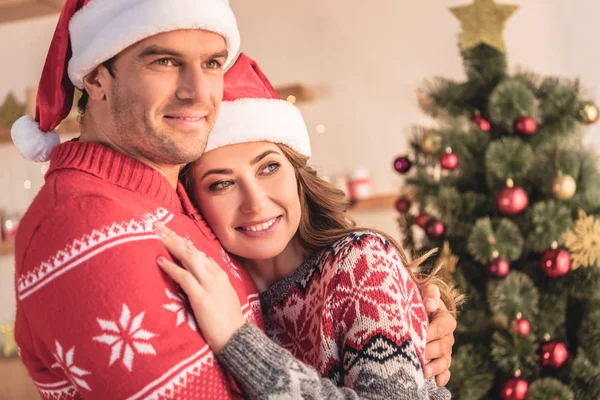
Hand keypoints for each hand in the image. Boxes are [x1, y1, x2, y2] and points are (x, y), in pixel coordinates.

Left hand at [154, 222, 245, 354]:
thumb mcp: (221, 297)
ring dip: (171, 245)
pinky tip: (160, 261)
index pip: (199, 253)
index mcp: (219, 274)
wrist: (237, 338)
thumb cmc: (227, 322)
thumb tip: (193, 278)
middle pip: (192, 250)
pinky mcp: (201, 297)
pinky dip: (171, 268)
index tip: (170, 233)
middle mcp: (215, 275)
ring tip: (156, 234)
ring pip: (188, 258)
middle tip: (158, 225)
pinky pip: (184, 277)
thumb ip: (209, 285)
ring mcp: (209, 284)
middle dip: (174, 237)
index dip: (184, 242)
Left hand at [421, 283, 456, 385]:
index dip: (430, 333)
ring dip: (434, 367)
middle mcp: (448, 336)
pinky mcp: (441, 359)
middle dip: (429, 351)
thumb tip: (430, 305)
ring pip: (444, 360)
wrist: (419, 308)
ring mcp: (445, 349)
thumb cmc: (421, 299)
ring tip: (423, 371)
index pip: (441, 328)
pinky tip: (438, 382)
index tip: (417, 336)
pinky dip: (443, 376)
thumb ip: (430, 294)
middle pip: (441, 346)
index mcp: (446, 319)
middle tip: (415, 354)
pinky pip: (445, 369)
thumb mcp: (425, 292)